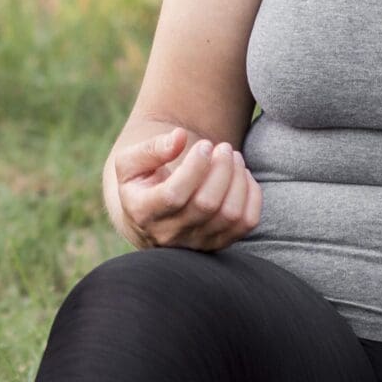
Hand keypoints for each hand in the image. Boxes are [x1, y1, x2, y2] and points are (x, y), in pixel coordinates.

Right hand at [113, 128, 260, 250]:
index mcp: (143, 212)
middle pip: (206, 204)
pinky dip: (252, 196)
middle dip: (222, 169)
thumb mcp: (130, 163)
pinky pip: (246, 223)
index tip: (204, 145)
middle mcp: (169, 234)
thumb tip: (180, 137)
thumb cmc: (140, 183)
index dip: (195, 167)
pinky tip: (242, 176)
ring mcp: (196, 243)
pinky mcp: (218, 243)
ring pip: (229, 215)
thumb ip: (151, 148)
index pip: (174, 195)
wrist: (149, 217)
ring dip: (238, 180)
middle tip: (224, 147)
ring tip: (234, 157)